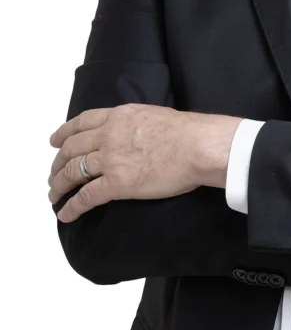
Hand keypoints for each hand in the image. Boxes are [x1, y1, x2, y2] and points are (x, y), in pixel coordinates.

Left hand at [48, 104, 240, 222]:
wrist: (197, 146)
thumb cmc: (187, 131)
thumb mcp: (152, 115)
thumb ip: (134, 124)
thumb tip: (132, 134)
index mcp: (118, 116)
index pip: (82, 122)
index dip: (64, 133)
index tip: (54, 141)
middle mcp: (108, 135)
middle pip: (71, 148)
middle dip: (57, 162)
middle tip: (53, 173)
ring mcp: (110, 159)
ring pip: (72, 172)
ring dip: (59, 185)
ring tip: (54, 195)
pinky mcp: (117, 183)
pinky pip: (86, 196)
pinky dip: (72, 207)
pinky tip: (65, 214)